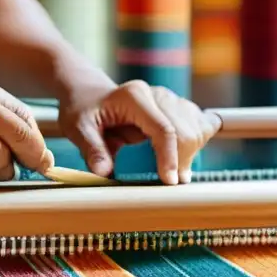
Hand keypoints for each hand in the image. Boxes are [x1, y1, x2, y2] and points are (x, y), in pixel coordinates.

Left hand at [58, 80, 221, 184]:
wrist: (89, 94)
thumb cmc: (82, 110)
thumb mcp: (77, 128)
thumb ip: (92, 149)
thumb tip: (105, 172)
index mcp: (134, 96)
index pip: (163, 128)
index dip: (169, 156)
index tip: (169, 181)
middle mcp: (157, 94)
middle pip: (185, 130)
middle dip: (182, 159)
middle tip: (171, 182)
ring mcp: (169, 99)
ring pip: (196, 127)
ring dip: (191, 152)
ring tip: (176, 172)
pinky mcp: (175, 107)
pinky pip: (199, 124)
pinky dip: (197, 142)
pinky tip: (185, 156)